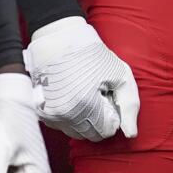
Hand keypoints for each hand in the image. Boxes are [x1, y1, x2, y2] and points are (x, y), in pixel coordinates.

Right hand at [24, 16, 139, 140]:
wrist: (58, 37)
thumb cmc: (92, 53)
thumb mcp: (120, 74)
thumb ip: (129, 106)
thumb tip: (131, 135)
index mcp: (84, 106)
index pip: (106, 131)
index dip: (111, 112)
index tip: (106, 93)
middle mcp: (63, 115)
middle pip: (91, 134)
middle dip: (98, 117)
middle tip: (96, 92)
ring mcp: (49, 115)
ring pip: (76, 132)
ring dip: (84, 118)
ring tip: (83, 92)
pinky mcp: (41, 112)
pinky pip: (62, 125)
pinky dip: (70, 115)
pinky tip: (71, 94)